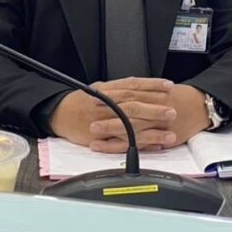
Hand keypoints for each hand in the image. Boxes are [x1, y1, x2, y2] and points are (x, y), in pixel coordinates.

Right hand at [50, 77, 178, 152]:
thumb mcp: (98, 88)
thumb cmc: (80, 101)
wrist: (59, 114)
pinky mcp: (103, 139)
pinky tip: (154, 147)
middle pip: (134, 105)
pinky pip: (124, 143)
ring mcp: (105, 123)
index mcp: (108, 90)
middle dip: (155, 109)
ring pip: (132, 127)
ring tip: (170, 135)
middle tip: (173, 111)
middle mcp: (108, 105)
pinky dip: (140, 145)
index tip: (169, 86)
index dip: (152, 85)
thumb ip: (118, 88)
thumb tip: (139, 85)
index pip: (133, 85)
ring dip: (152, 132)